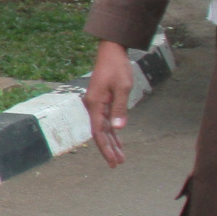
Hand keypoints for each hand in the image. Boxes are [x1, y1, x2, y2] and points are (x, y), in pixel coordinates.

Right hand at [84, 38, 133, 167]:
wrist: (111, 51)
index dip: (106, 148)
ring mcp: (97, 104)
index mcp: (95, 104)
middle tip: (117, 164)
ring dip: (112, 142)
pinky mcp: (103, 101)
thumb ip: (120, 109)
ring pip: (103, 128)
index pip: (99, 132)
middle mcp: (93, 106)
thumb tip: (118, 129)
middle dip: (109, 149)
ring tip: (120, 157)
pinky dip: (113, 132)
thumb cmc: (117, 67)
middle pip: (100, 133)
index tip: (113, 161)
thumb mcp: (123, 88)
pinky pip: (106, 120)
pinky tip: (118, 141)